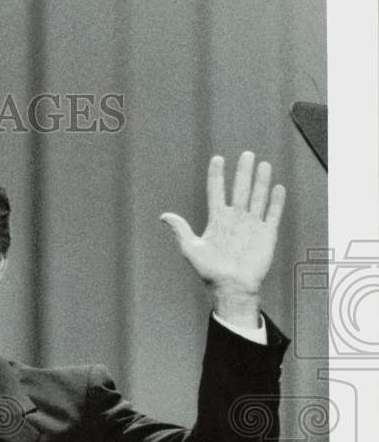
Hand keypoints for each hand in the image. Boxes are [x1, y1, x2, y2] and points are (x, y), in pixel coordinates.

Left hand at [160, 151, 285, 328]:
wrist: (231, 287)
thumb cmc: (209, 271)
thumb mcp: (191, 248)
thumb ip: (181, 230)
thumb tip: (164, 216)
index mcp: (217, 220)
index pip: (217, 191)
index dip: (217, 175)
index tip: (217, 158)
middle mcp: (235, 219)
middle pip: (240, 189)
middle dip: (243, 172)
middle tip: (247, 154)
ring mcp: (252, 225)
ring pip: (258, 197)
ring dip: (261, 181)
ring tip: (263, 164)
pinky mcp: (267, 234)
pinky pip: (273, 214)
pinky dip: (276, 201)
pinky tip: (278, 187)